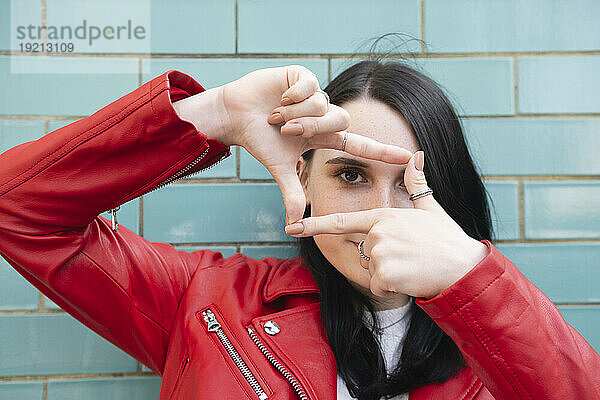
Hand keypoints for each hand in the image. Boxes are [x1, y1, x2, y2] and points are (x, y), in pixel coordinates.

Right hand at [220, 65, 412, 223]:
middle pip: (339, 120)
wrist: (237, 114)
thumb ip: (292, 193)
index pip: (360, 144)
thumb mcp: (279, 167)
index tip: (409, 156)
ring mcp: (315, 95)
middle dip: (310, 127)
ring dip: (294, 113)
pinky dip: (292, 95)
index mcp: (324, 136)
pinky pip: (310, 86)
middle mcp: (325, 115)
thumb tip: (295, 225)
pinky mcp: (303, 75)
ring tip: (275, 115)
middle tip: (286, 129)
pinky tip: (279, 97)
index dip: (383, 151)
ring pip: (322, 104)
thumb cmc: (260, 140)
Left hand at [284, 151, 489, 298]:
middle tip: (409, 257)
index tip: (292, 226)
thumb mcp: (431, 209)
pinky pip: (378, 286)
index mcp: (383, 216)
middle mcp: (377, 231)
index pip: (342, 221)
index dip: (315, 225)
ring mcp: (379, 252)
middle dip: (381, 260)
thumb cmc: (448, 240)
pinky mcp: (384, 273)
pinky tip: (410, 278)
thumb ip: (416, 185)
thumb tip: (416, 156)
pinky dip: (392, 287)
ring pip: (371, 270)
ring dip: (388, 274)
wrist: (465, 268)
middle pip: (363, 252)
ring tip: (412, 266)